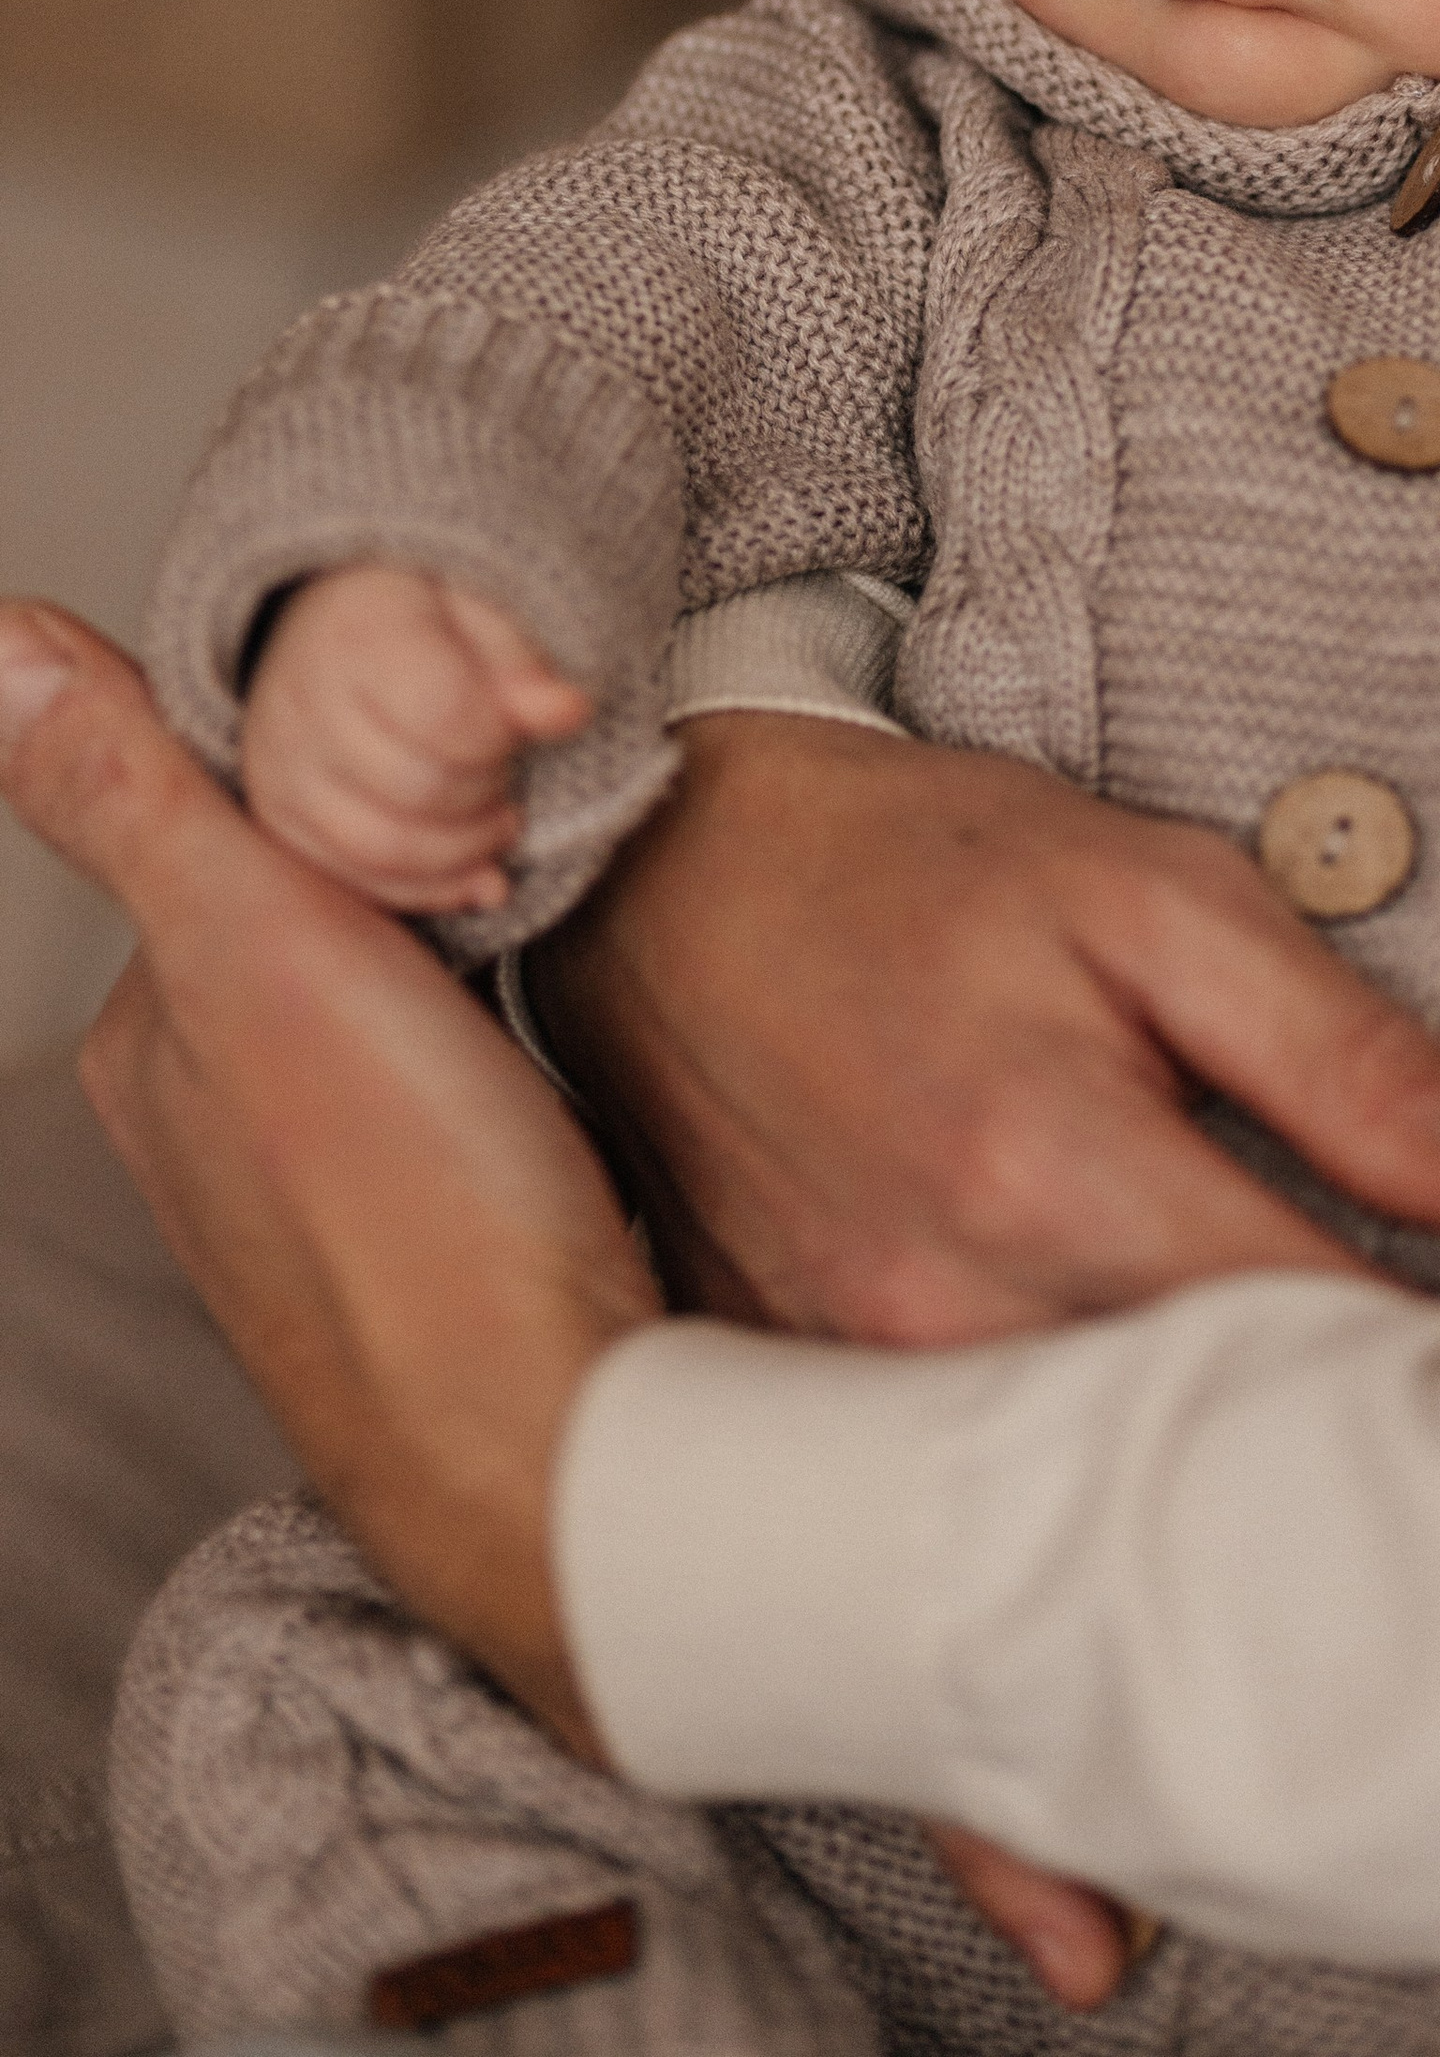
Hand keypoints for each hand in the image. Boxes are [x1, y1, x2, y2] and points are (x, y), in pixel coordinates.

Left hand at [0, 601, 654, 1753]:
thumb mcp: (264, 950)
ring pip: (383, 968)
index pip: (220, 812)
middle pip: (305, 890)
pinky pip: (450, 1048)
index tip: (425, 730)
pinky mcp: (431, 1209)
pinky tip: (545, 1012)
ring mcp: (320, 1169)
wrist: (568, 1447)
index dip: (326, 746)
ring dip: (455, 918)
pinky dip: (494, 1002)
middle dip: (396, 834)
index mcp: (152, 1032)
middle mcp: (209, 1109)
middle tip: (502, 821)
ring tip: (532, 906)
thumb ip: (134, 796)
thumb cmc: (420, 1212)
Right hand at [243, 565, 592, 914]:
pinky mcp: (277, 817)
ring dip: (464, 852)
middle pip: (418, 789)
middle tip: (507, 771)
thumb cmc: (422, 621)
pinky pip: (354, 881)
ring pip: (382, 850)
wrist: (330, 630)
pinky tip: (474, 874)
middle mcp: (300, 702)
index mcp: (357, 632)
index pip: (443, 714)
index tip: (514, 725)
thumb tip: (571, 712)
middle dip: (486, 792)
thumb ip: (522, 668)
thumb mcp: (481, 617)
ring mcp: (278, 767)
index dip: (499, 736)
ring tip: (498, 821)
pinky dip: (427, 890)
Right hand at [533, 709, 1439, 2008]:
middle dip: (1349, 1584)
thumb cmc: (915, 869)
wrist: (648, 872)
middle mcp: (941, 1313)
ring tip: (1353, 1799)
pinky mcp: (769, 1443)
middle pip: (1189, 1509)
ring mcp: (837, 1404)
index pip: (1314, 1344)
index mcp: (1057, 1159)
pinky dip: (985, 1791)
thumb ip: (1340, 1052)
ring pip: (1043, 1608)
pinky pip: (884, 1641)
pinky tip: (1080, 1923)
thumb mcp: (1148, 894)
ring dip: (1192, 1707)